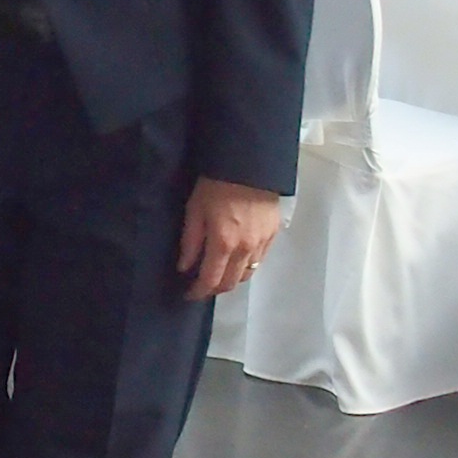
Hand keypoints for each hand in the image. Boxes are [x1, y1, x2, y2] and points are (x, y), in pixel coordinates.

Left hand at [178, 178, 281, 300]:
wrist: (250, 164)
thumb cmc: (216, 184)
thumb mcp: (195, 210)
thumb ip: (190, 242)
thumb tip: (184, 267)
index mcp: (223, 244)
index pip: (210, 281)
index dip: (197, 292)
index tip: (188, 294)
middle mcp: (245, 249)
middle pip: (231, 283)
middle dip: (214, 289)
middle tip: (201, 285)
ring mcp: (262, 243)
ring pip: (248, 274)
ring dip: (232, 279)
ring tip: (220, 272)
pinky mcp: (273, 233)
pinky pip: (260, 259)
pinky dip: (247, 265)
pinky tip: (237, 257)